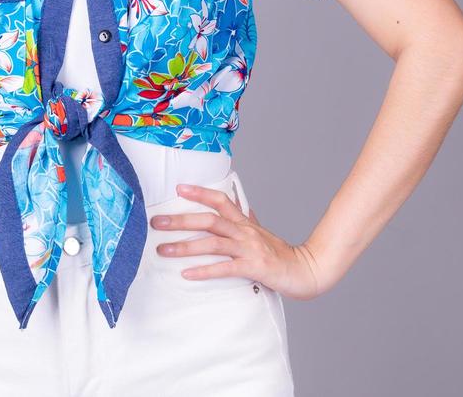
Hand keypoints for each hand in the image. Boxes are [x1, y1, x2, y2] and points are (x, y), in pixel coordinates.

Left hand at [151, 183, 328, 300]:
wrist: (306, 270)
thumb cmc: (280, 253)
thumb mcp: (261, 232)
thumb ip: (247, 218)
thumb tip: (240, 204)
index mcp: (244, 222)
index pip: (220, 201)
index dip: (200, 193)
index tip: (179, 189)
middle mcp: (244, 232)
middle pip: (208, 220)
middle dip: (180, 220)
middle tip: (157, 222)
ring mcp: (248, 249)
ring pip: (212, 243)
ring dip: (185, 246)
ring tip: (163, 250)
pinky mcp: (253, 268)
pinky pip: (225, 268)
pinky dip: (204, 271)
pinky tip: (187, 274)